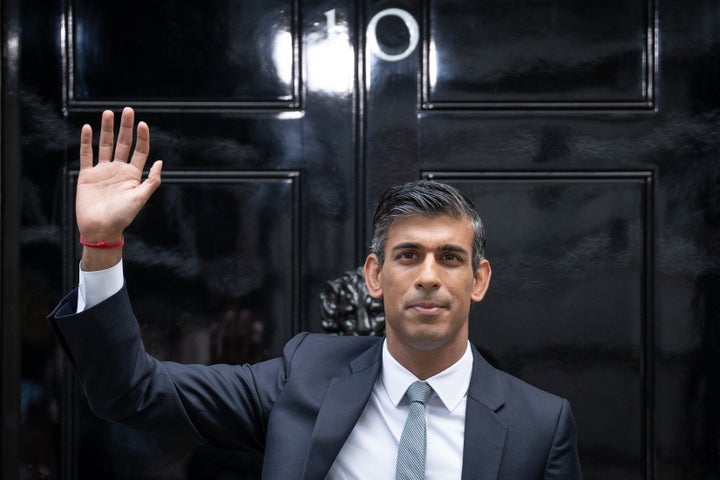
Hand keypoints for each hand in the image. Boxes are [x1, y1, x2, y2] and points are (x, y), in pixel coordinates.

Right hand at [76, 107, 162, 242]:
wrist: (100, 229)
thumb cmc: (122, 217)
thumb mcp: (140, 198)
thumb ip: (151, 181)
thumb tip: (160, 162)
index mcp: (133, 175)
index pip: (139, 151)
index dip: (142, 137)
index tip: (142, 124)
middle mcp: (118, 170)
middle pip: (123, 143)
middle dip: (125, 127)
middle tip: (127, 110)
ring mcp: (102, 171)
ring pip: (105, 145)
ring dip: (107, 129)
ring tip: (108, 113)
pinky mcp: (87, 175)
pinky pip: (86, 155)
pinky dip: (87, 142)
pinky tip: (88, 128)